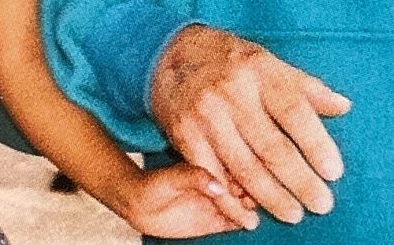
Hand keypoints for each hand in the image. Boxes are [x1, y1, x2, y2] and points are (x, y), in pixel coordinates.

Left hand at [121, 163, 244, 238]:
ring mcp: (216, 204)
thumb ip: (195, 178)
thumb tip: (221, 187)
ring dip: (251, 207)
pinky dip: (244, 223)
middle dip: (254, 190)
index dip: (247, 172)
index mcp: (209, 169)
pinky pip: (234, 222)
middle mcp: (215, 186)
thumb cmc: (153, 185)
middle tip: (252, 197)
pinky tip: (248, 223)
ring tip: (250, 211)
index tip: (253, 178)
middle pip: (244, 187)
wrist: (139, 205)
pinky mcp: (212, 222)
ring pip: (243, 205)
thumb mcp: (173, 178)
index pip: (235, 169)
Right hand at [149, 25, 350, 225]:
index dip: (316, 144)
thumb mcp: (268, 61)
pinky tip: (249, 217)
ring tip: (293, 214)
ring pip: (244, 166)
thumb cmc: (229, 59)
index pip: (294, 111)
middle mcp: (232, 93)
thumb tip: (344, 107)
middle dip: (299, 181)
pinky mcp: (185, 135)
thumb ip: (306, 86)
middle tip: (322, 204)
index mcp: (259, 71)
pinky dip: (230, 202)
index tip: (334, 172)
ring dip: (271, 197)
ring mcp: (206, 115)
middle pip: (271, 146)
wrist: (168, 52)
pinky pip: (211, 175)